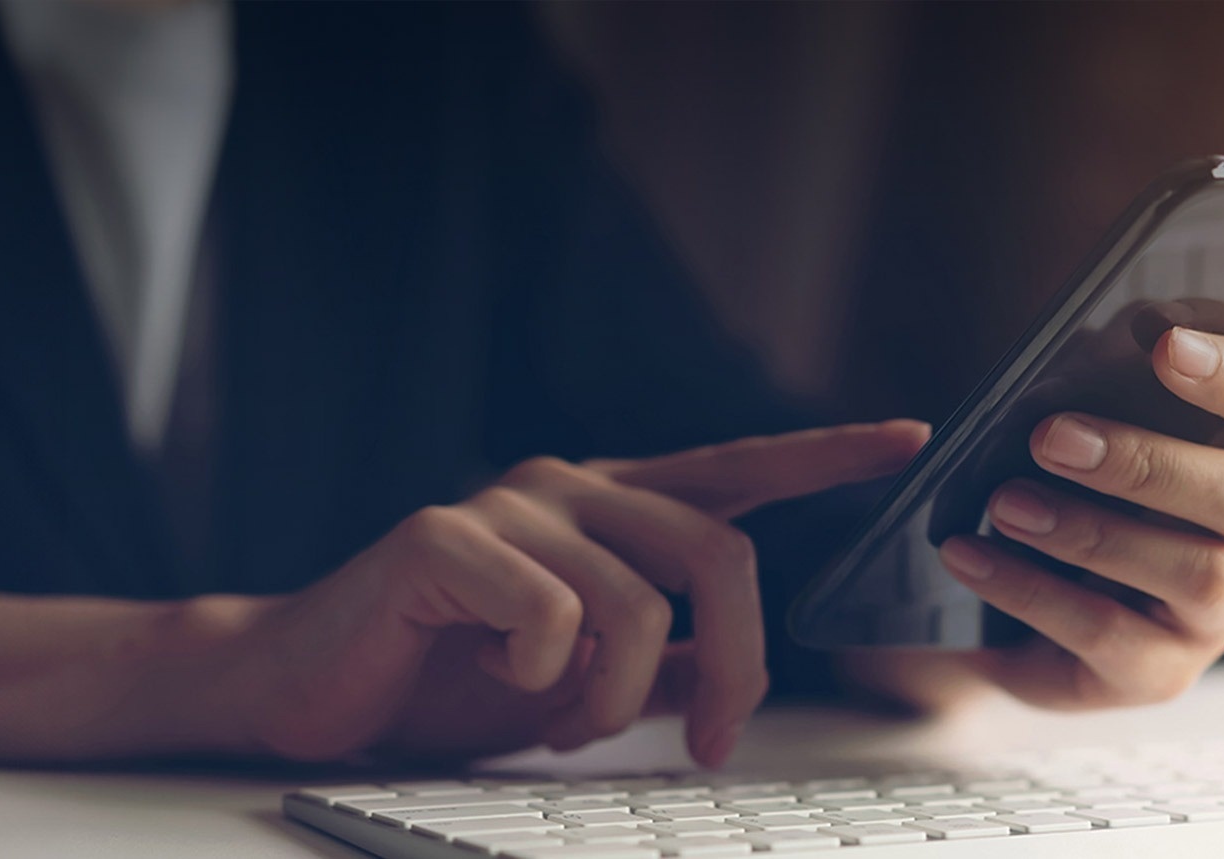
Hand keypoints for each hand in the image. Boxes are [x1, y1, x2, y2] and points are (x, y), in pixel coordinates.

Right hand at [218, 421, 928, 766]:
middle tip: (708, 743)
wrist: (314, 691)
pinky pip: (551, 613)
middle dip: (738, 663)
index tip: (909, 440)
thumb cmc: (447, 678)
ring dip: (615, 695)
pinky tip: (493, 675)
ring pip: (637, 600)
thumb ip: (660, 663)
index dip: (826, 455)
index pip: (737, 471)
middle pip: (718, 553)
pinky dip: (541, 678)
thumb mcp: (580, 683)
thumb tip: (729, 672)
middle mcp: (571, 487)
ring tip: (562, 717)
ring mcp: (509, 503)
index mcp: (612, 511)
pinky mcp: (445, 536)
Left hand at [937, 327, 1223, 707]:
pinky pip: (1108, 634)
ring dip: (1089, 530)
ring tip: (1004, 501)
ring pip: (1193, 571)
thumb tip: (1124, 318)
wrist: (1001, 601)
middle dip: (1150, 461)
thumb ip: (1104, 369)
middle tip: (1050, 435)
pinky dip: (1030, 588)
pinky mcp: (1160, 673)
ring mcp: (1219, 615)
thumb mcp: (1078, 413)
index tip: (1166, 341)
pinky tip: (969, 554)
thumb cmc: (1061, 481)